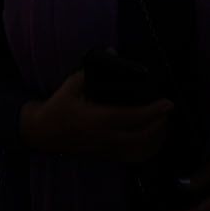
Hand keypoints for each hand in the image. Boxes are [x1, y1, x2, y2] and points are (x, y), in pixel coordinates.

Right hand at [19, 69, 172, 162]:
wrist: (42, 133)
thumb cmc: (58, 107)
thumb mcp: (71, 85)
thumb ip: (91, 71)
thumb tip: (112, 52)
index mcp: (97, 119)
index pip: (132, 118)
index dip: (152, 112)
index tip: (167, 103)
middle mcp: (104, 138)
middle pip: (141, 137)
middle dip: (159, 125)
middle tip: (167, 111)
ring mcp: (105, 150)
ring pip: (139, 151)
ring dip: (156, 140)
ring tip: (164, 125)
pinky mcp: (105, 156)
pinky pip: (131, 158)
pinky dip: (147, 151)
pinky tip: (153, 140)